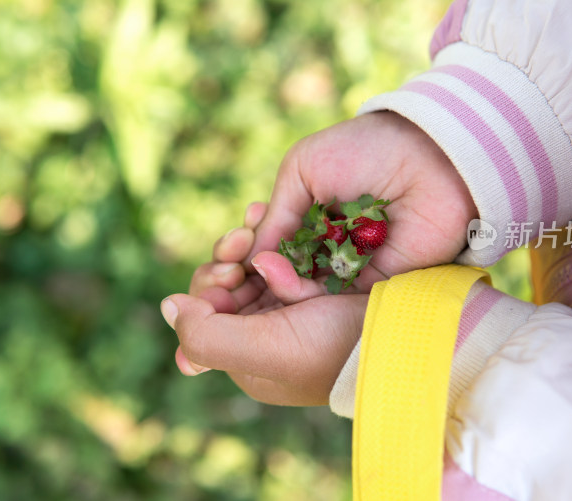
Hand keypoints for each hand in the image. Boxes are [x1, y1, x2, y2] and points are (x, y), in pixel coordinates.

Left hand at [163, 202, 367, 405]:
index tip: (227, 271)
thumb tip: (168, 305)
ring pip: (250, 266)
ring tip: (255, 216)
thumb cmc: (331, 347)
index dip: (206, 289)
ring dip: (248, 240)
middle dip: (228, 259)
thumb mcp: (260, 350)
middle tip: (242, 239)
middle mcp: (265, 335)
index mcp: (248, 359)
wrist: (403, 332)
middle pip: (225, 290)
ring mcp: (292, 308)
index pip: (203, 319)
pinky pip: (280, 254)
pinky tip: (265, 213)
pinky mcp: (316, 281)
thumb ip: (204, 335)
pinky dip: (272, 235)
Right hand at [245, 110, 476, 291]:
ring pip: (299, 291)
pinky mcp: (370, 284)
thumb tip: (252, 256)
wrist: (428, 156)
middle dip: (250, 280)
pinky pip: (329, 298)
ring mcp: (347, 267)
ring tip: (253, 273)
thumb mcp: (303, 169)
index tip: (220, 260)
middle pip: (279, 275)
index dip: (243, 255)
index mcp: (310, 216)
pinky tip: (277, 278)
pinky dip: (301, 294)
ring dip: (271, 287)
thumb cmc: (364, 150)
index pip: (268, 246)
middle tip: (222, 279)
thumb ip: (277, 214)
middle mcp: (326, 245)